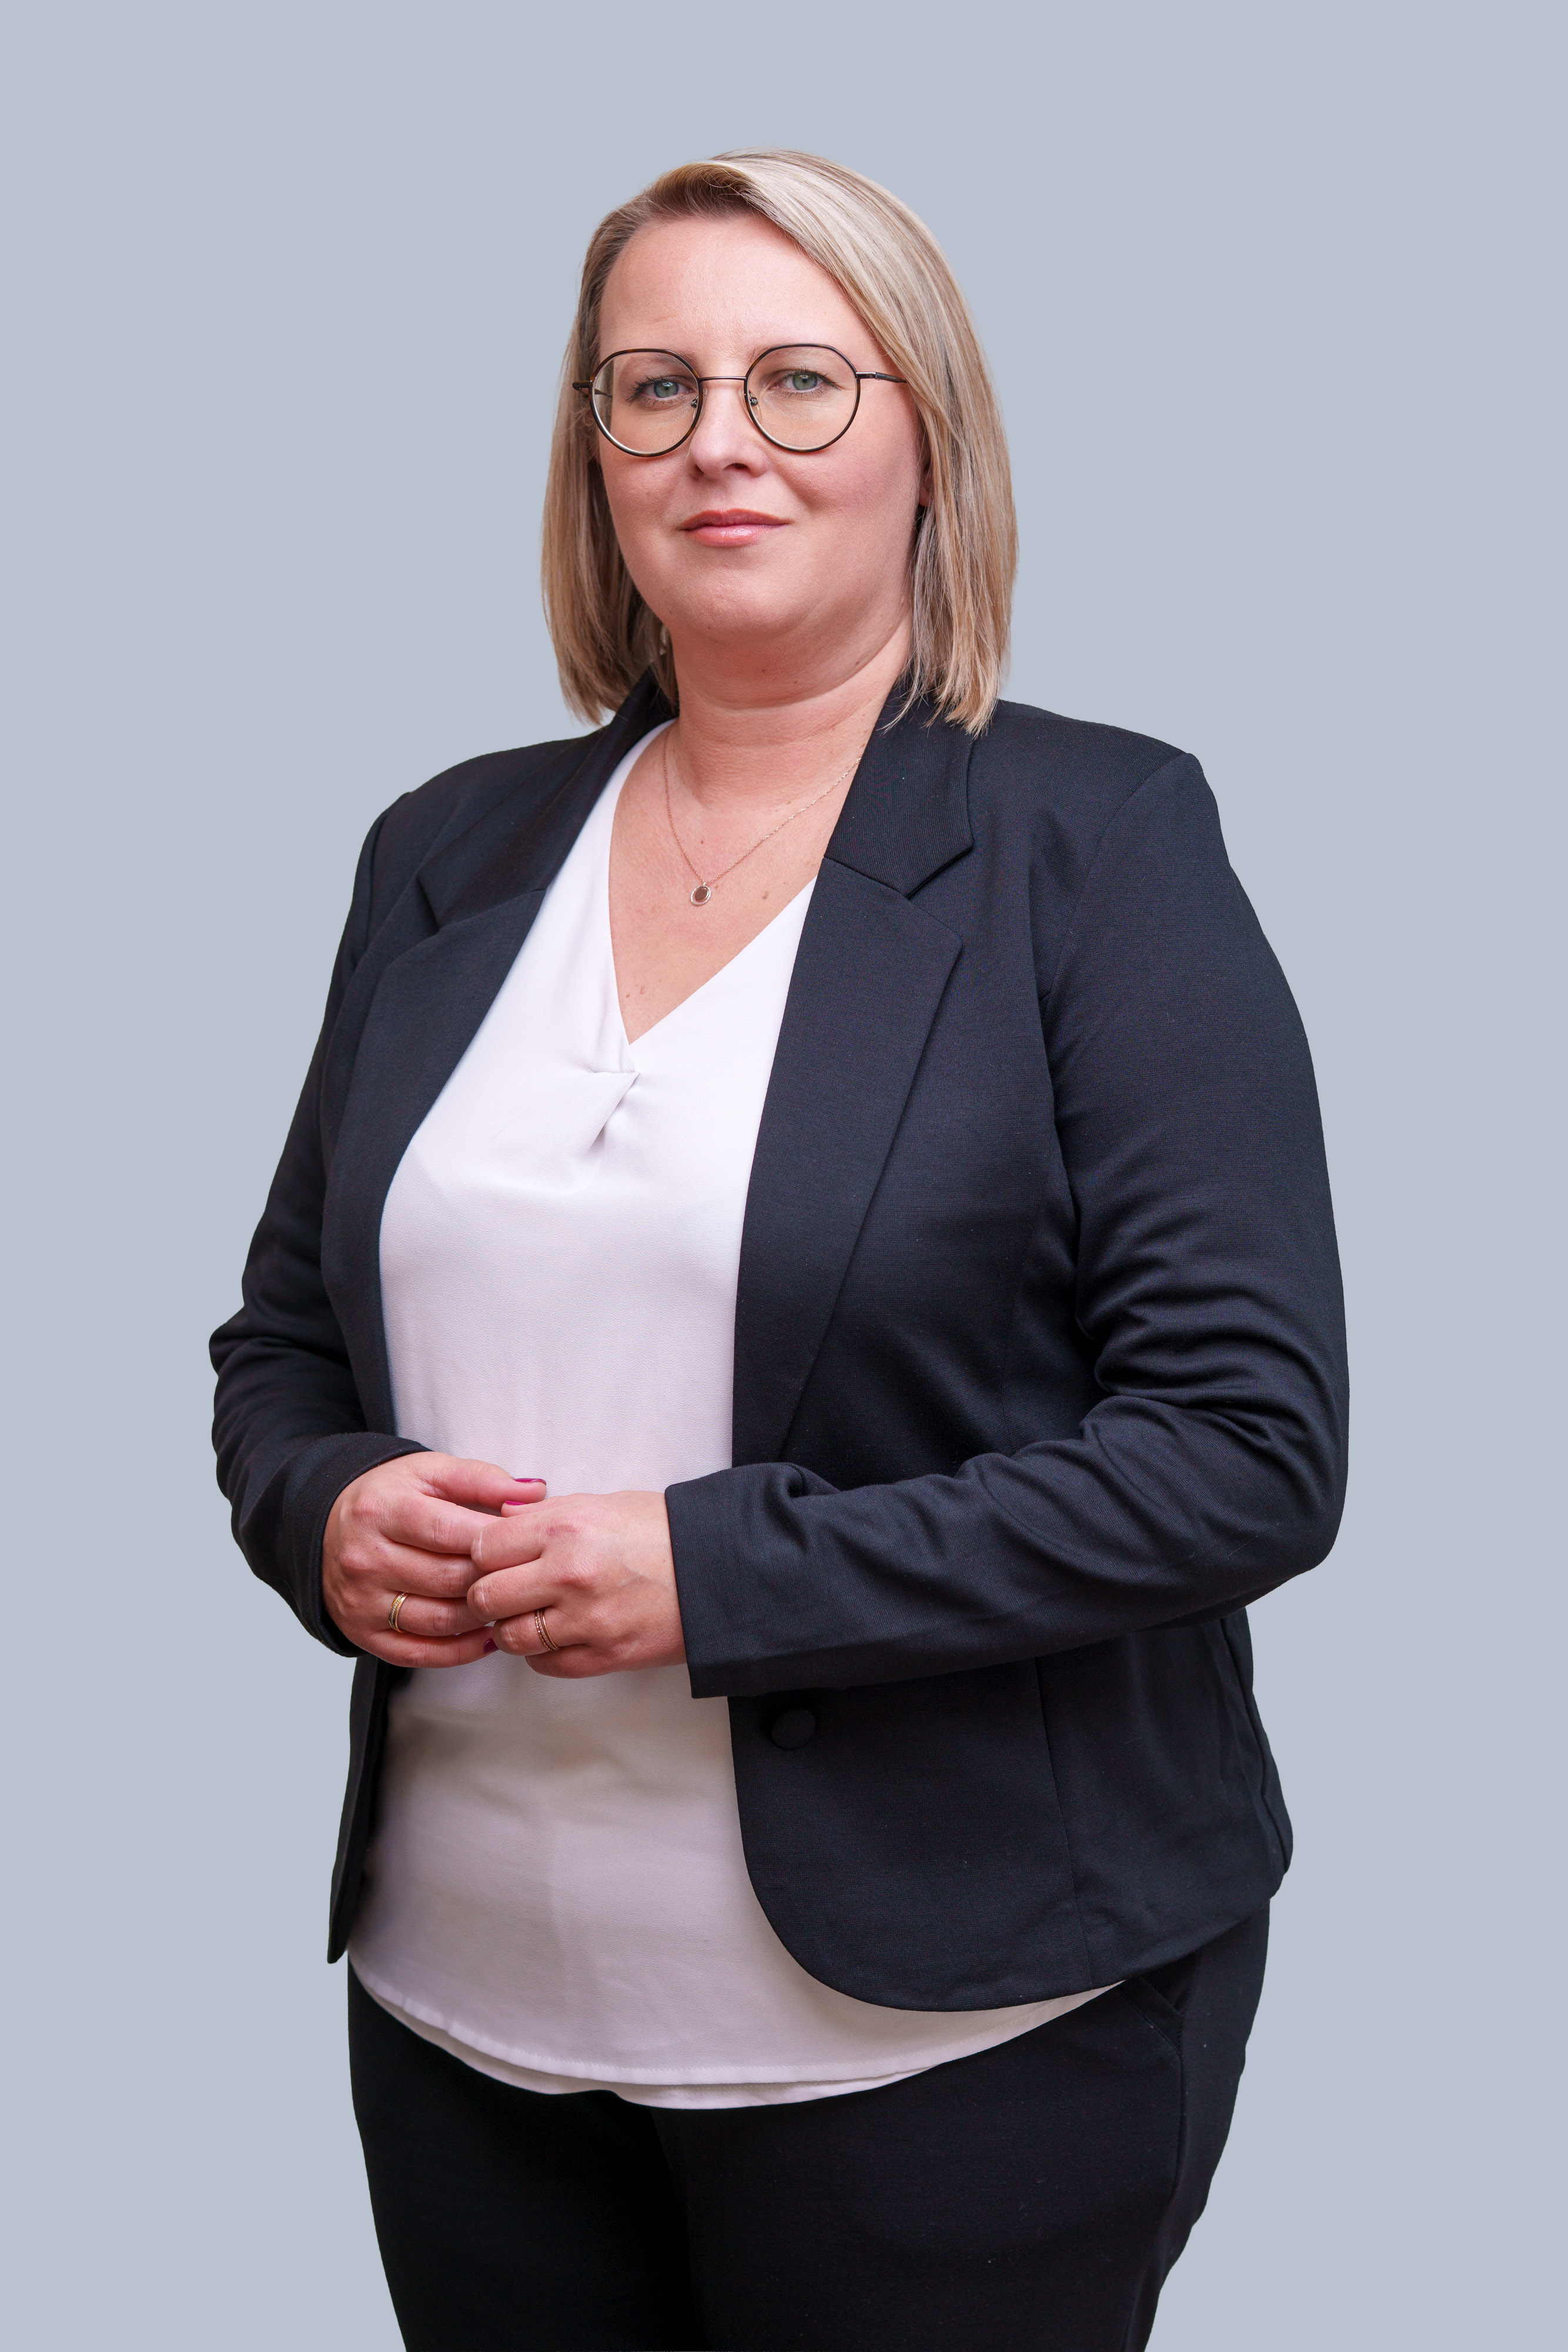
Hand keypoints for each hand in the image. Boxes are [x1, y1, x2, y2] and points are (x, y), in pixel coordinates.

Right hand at [323, 1453, 545, 1663]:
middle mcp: (366, 1558)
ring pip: (438, 1620)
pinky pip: (419, 1653)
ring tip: (511, 1603)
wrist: (325, 1526)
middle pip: (448, 1579)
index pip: (450, 1532)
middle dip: (494, 1579)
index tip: (526, 1543)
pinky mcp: (361, 1632)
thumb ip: (481, 1480)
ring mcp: (361, 1600)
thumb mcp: (429, 1472)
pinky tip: (487, 1636)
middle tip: (526, 1577)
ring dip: (483, 1616)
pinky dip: (460, 1651)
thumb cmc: (389, 1498)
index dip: (495, 1542)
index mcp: (382, 1510)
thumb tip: (533, 1493)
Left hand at [467, 1491, 684, 1677]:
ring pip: (509, 1636)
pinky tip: (559, 1634)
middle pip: (485, 1596)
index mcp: (564, 1528)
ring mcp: (586, 1619)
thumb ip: (545, 1517)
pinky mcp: (604, 1655)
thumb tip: (499, 1524)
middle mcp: (568, 1573)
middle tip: (505, 1590)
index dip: (483, 1554)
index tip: (494, 1558)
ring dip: (513, 1627)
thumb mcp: (600, 1504)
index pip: (483, 1547)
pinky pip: (544, 1664)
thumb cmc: (661, 1531)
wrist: (719, 1568)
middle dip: (487, 1594)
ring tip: (534, 1613)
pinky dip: (542, 1653)